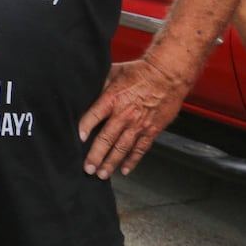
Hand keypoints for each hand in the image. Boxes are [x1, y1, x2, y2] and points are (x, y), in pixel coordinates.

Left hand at [77, 57, 191, 178]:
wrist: (168, 75)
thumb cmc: (140, 71)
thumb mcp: (113, 73)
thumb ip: (99, 85)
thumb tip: (84, 92)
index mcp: (111, 99)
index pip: (92, 116)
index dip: (84, 129)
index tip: (77, 140)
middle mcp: (124, 114)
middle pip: (106, 139)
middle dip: (95, 156)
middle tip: (87, 169)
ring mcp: (139, 124)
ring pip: (122, 148)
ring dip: (111, 163)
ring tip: (102, 174)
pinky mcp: (152, 130)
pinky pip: (140, 148)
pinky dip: (132, 160)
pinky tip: (124, 170)